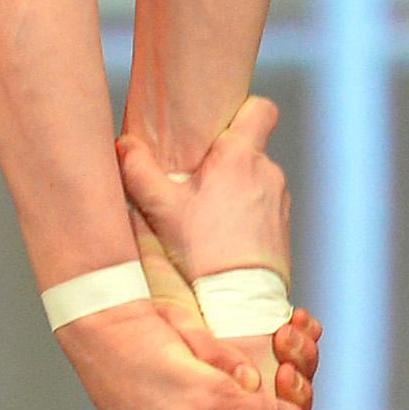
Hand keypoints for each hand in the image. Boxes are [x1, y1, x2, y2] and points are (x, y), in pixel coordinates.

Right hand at [117, 94, 293, 288]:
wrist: (237, 300)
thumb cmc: (202, 252)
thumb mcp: (161, 209)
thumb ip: (139, 171)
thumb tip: (124, 145)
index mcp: (240, 157)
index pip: (261, 109)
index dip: (245, 113)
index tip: (224, 129)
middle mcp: (268, 172)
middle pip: (251, 150)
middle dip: (229, 163)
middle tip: (201, 186)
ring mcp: (280, 201)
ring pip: (259, 181)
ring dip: (239, 193)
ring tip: (212, 219)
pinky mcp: (284, 228)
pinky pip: (267, 210)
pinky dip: (250, 218)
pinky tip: (227, 239)